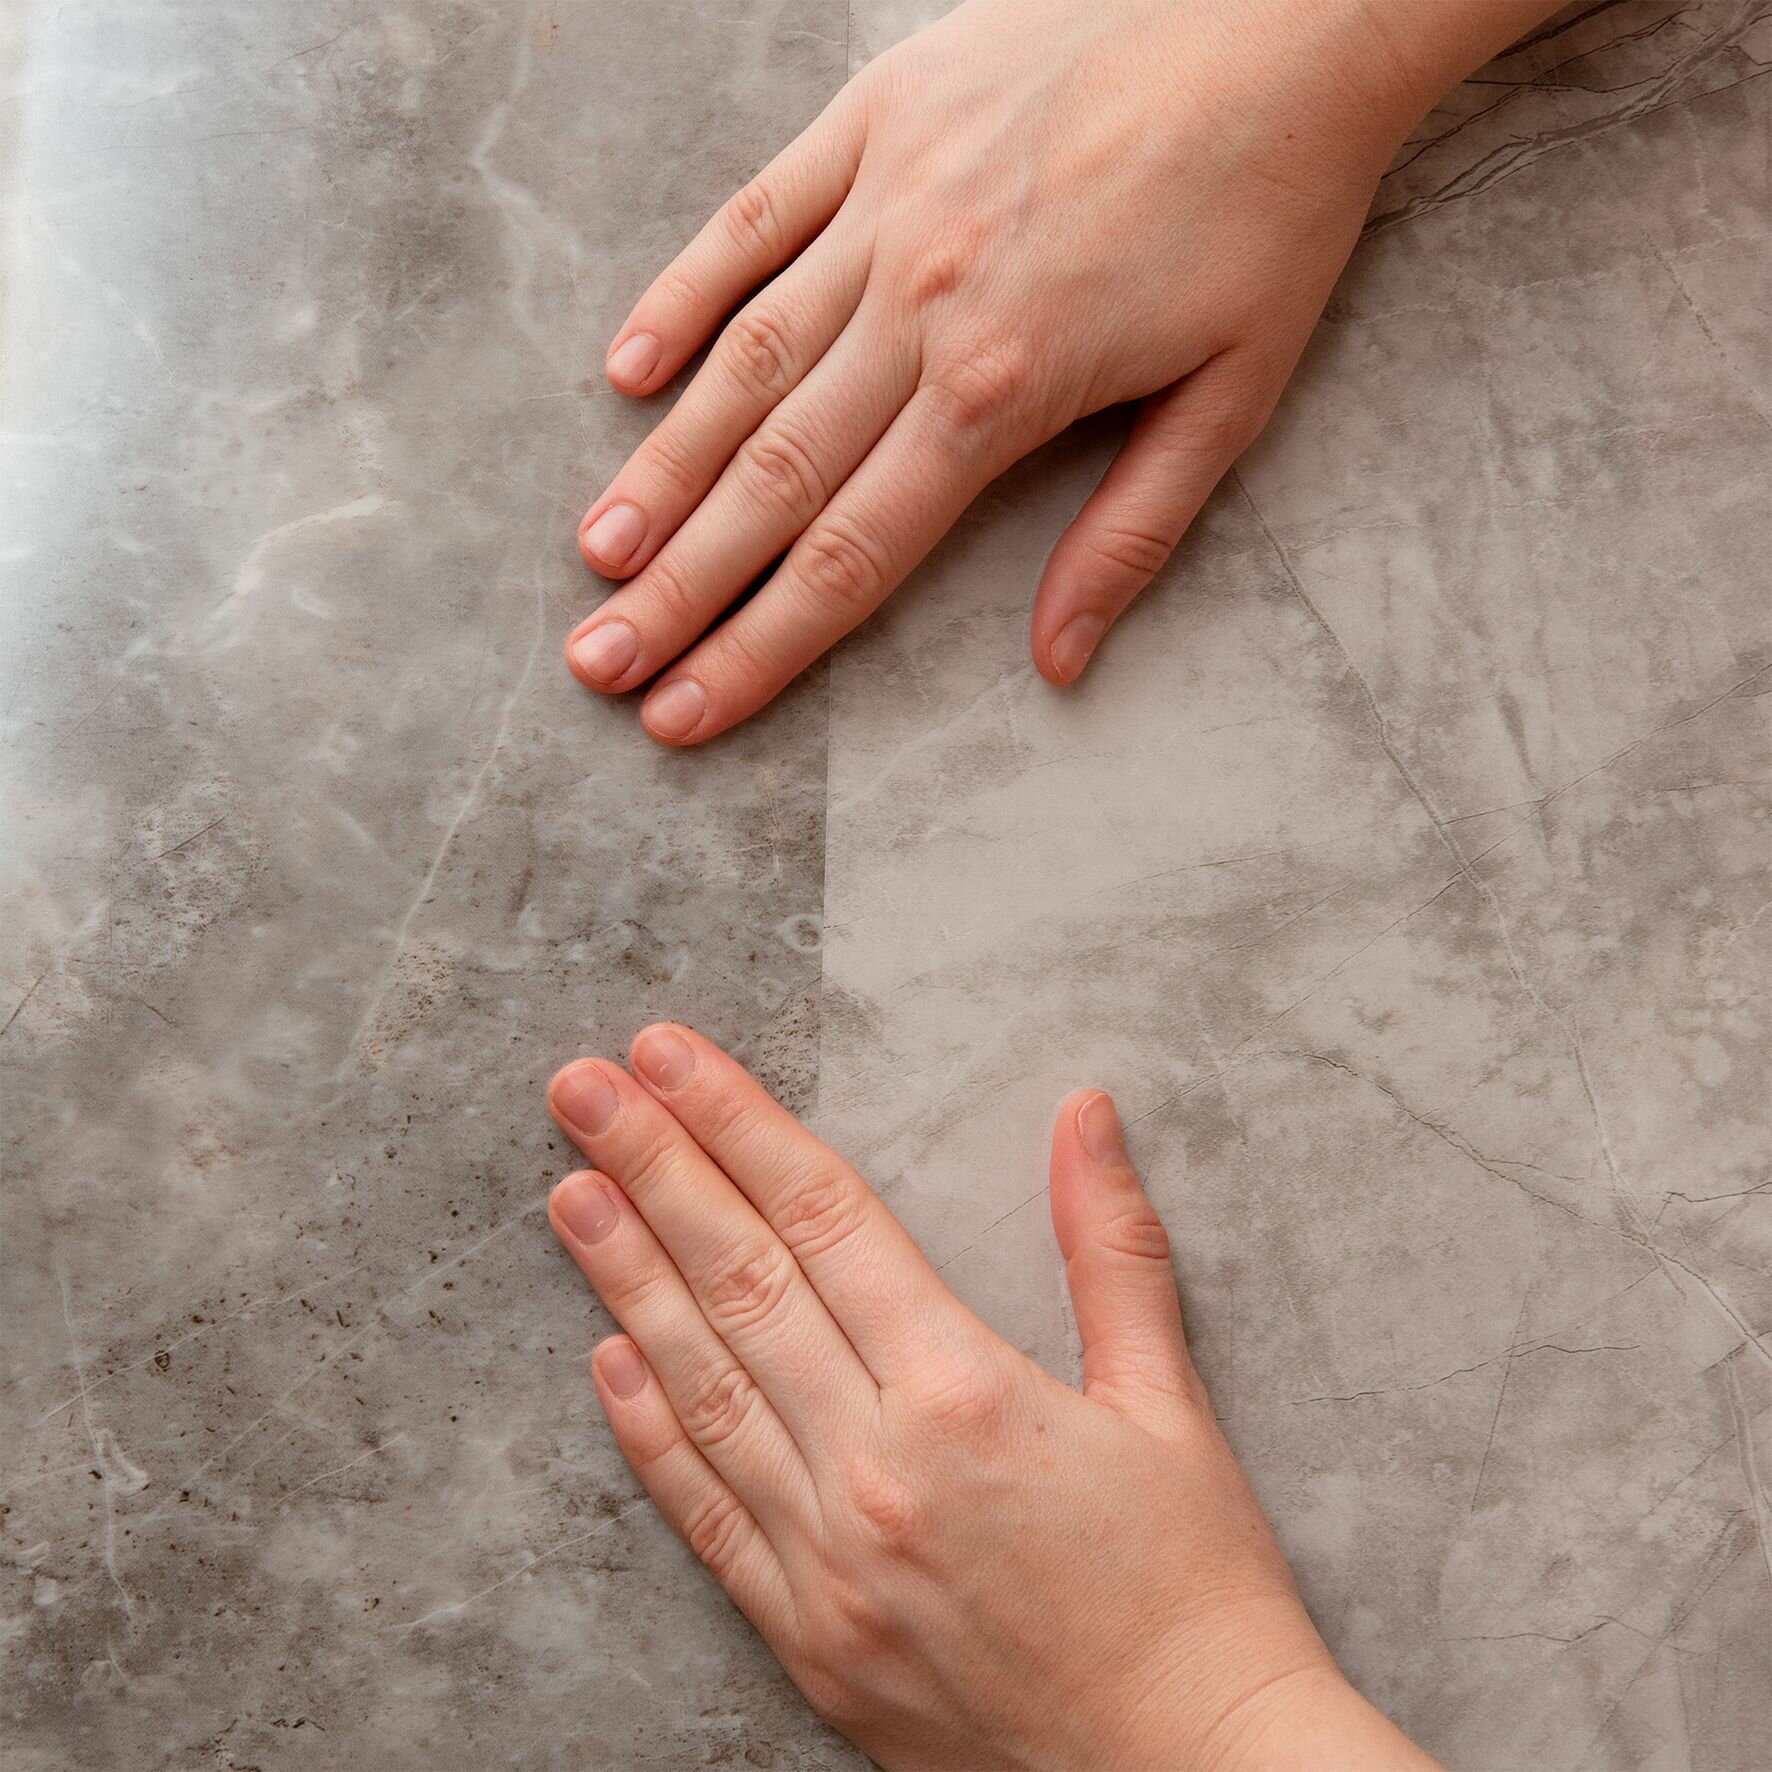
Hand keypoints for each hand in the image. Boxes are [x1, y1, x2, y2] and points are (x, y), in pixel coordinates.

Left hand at [545, 1027, 1438, 1768]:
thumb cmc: (1196, 1587)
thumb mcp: (1170, 1405)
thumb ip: (1112, 1248)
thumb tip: (1085, 1112)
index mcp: (966, 1394)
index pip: (826, 1220)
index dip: (740, 1124)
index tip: (670, 1056)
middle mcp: (876, 1469)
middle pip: (742, 1283)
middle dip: (653, 1169)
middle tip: (581, 1085)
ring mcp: (827, 1562)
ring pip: (702, 1387)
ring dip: (625, 1278)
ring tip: (569, 1189)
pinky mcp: (808, 1641)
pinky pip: (707, 1517)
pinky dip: (648, 1433)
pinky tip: (607, 1358)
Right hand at [564, 0, 1547, 743]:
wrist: (1292, 9)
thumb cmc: (1271, 209)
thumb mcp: (1234, 396)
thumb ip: (1130, 536)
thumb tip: (1058, 664)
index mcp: (1006, 389)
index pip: (852, 555)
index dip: (760, 649)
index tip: (683, 711)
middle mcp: (923, 307)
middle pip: (773, 479)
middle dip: (678, 586)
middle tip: (595, 660)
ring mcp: (887, 205)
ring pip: (744, 363)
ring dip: (662, 468)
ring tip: (597, 551)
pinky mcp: (875, 119)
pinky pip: (753, 218)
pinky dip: (683, 293)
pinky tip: (623, 371)